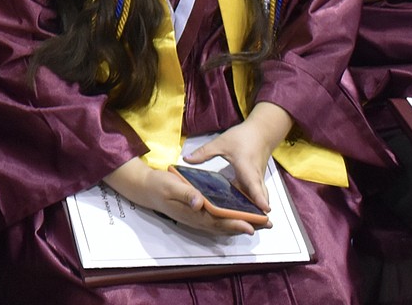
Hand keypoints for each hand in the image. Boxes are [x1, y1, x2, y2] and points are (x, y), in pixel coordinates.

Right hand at [102, 157, 256, 236]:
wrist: (146, 189)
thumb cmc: (159, 185)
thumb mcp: (171, 185)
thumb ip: (185, 193)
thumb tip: (199, 202)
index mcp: (193, 212)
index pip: (218, 221)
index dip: (235, 223)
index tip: (251, 226)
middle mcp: (197, 219)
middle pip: (224, 226)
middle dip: (244, 226)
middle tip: (265, 226)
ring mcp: (197, 219)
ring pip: (222, 226)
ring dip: (240, 225)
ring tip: (259, 224)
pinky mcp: (197, 214)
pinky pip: (217, 222)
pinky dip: (230, 222)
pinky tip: (239, 219)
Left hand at [183, 103, 291, 215]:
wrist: (262, 132)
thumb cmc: (244, 137)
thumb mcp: (221, 143)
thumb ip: (204, 152)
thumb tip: (187, 159)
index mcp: (246, 167)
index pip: (253, 184)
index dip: (258, 197)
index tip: (264, 209)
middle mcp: (255, 176)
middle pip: (260, 197)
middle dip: (260, 211)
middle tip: (259, 225)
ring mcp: (258, 180)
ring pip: (260, 197)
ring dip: (258, 210)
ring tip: (254, 224)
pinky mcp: (257, 182)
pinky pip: (256, 195)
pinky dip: (254, 204)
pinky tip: (246, 213)